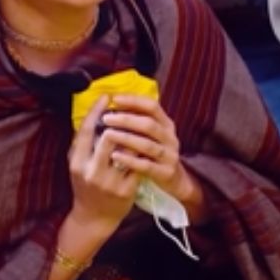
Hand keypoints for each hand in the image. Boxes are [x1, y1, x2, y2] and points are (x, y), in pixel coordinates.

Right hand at [67, 96, 138, 231]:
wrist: (94, 217)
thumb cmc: (84, 185)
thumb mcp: (76, 164)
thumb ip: (82, 143)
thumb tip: (93, 114)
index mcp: (77, 163)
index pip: (86, 131)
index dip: (96, 111)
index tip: (106, 96)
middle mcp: (92, 172)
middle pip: (108, 137)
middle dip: (119, 121)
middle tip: (125, 110)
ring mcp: (111, 182)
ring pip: (127, 149)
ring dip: (133, 135)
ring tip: (137, 125)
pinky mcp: (127, 190)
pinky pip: (138, 164)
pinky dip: (141, 152)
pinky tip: (144, 144)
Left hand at [99, 94, 203, 217]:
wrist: (173, 181)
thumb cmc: (152, 153)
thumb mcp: (148, 134)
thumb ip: (135, 119)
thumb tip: (110, 102)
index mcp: (166, 124)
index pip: (152, 106)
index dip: (134, 100)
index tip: (114, 99)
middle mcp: (170, 138)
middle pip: (149, 124)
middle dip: (126, 119)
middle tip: (106, 118)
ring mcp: (170, 156)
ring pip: (147, 145)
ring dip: (126, 138)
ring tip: (108, 134)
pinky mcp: (166, 173)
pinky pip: (146, 166)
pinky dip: (129, 160)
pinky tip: (114, 156)